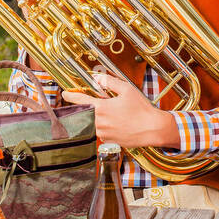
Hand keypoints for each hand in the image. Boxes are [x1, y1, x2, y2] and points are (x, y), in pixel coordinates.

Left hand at [63, 72, 180, 148]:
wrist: (153, 129)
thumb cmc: (142, 110)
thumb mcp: (127, 90)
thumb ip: (110, 82)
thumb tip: (98, 78)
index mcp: (101, 108)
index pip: (80, 100)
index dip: (71, 96)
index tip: (65, 94)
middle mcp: (99, 122)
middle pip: (85, 113)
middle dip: (88, 107)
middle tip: (99, 103)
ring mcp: (103, 133)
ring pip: (92, 123)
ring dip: (97, 117)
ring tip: (113, 113)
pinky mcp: (108, 141)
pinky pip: (100, 132)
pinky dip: (104, 126)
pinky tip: (117, 123)